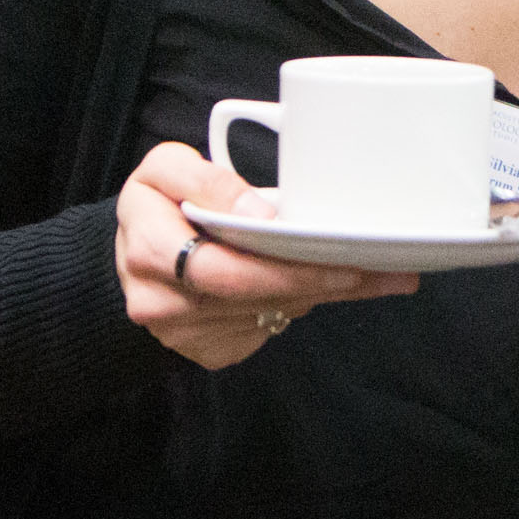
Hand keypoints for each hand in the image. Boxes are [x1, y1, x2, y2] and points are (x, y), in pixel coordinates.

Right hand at [115, 139, 417, 370]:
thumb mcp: (167, 168)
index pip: (224, 269)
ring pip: (268, 315)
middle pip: (254, 298)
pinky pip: (264, 332)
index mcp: (147, 248)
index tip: (341, 258)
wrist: (135, 248)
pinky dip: (298, 309)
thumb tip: (258, 213)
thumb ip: (207, 180)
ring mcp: (182, 335)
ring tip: (374, 273)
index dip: (285, 269)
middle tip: (383, 270)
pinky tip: (323, 288)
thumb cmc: (158, 202)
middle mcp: (158, 302)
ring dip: (322, 295)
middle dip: (321, 283)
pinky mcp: (205, 351)